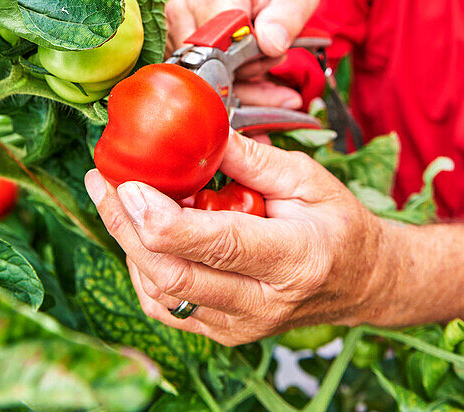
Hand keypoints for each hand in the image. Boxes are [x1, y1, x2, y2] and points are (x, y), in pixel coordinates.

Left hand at [84, 130, 389, 345]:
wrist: (361, 281)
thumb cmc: (337, 225)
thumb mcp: (308, 178)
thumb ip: (251, 159)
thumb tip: (200, 129)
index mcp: (294, 257)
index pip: (216, 244)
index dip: (161, 218)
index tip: (127, 183)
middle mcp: (264, 301)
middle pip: (173, 275)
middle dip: (125, 227)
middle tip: (102, 182)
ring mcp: (240, 325)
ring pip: (161, 294)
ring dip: (129, 244)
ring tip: (117, 199)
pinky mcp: (222, 333)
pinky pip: (166, 307)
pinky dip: (143, 270)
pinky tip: (141, 235)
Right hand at [166, 0, 319, 110]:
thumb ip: (289, 16)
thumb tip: (270, 44)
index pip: (222, 40)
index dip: (250, 57)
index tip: (271, 54)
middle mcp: (185, 9)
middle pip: (212, 65)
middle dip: (249, 72)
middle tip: (273, 58)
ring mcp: (173, 31)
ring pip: (205, 80)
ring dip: (242, 84)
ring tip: (261, 63)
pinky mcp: (170, 49)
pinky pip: (198, 86)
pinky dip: (231, 92)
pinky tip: (251, 81)